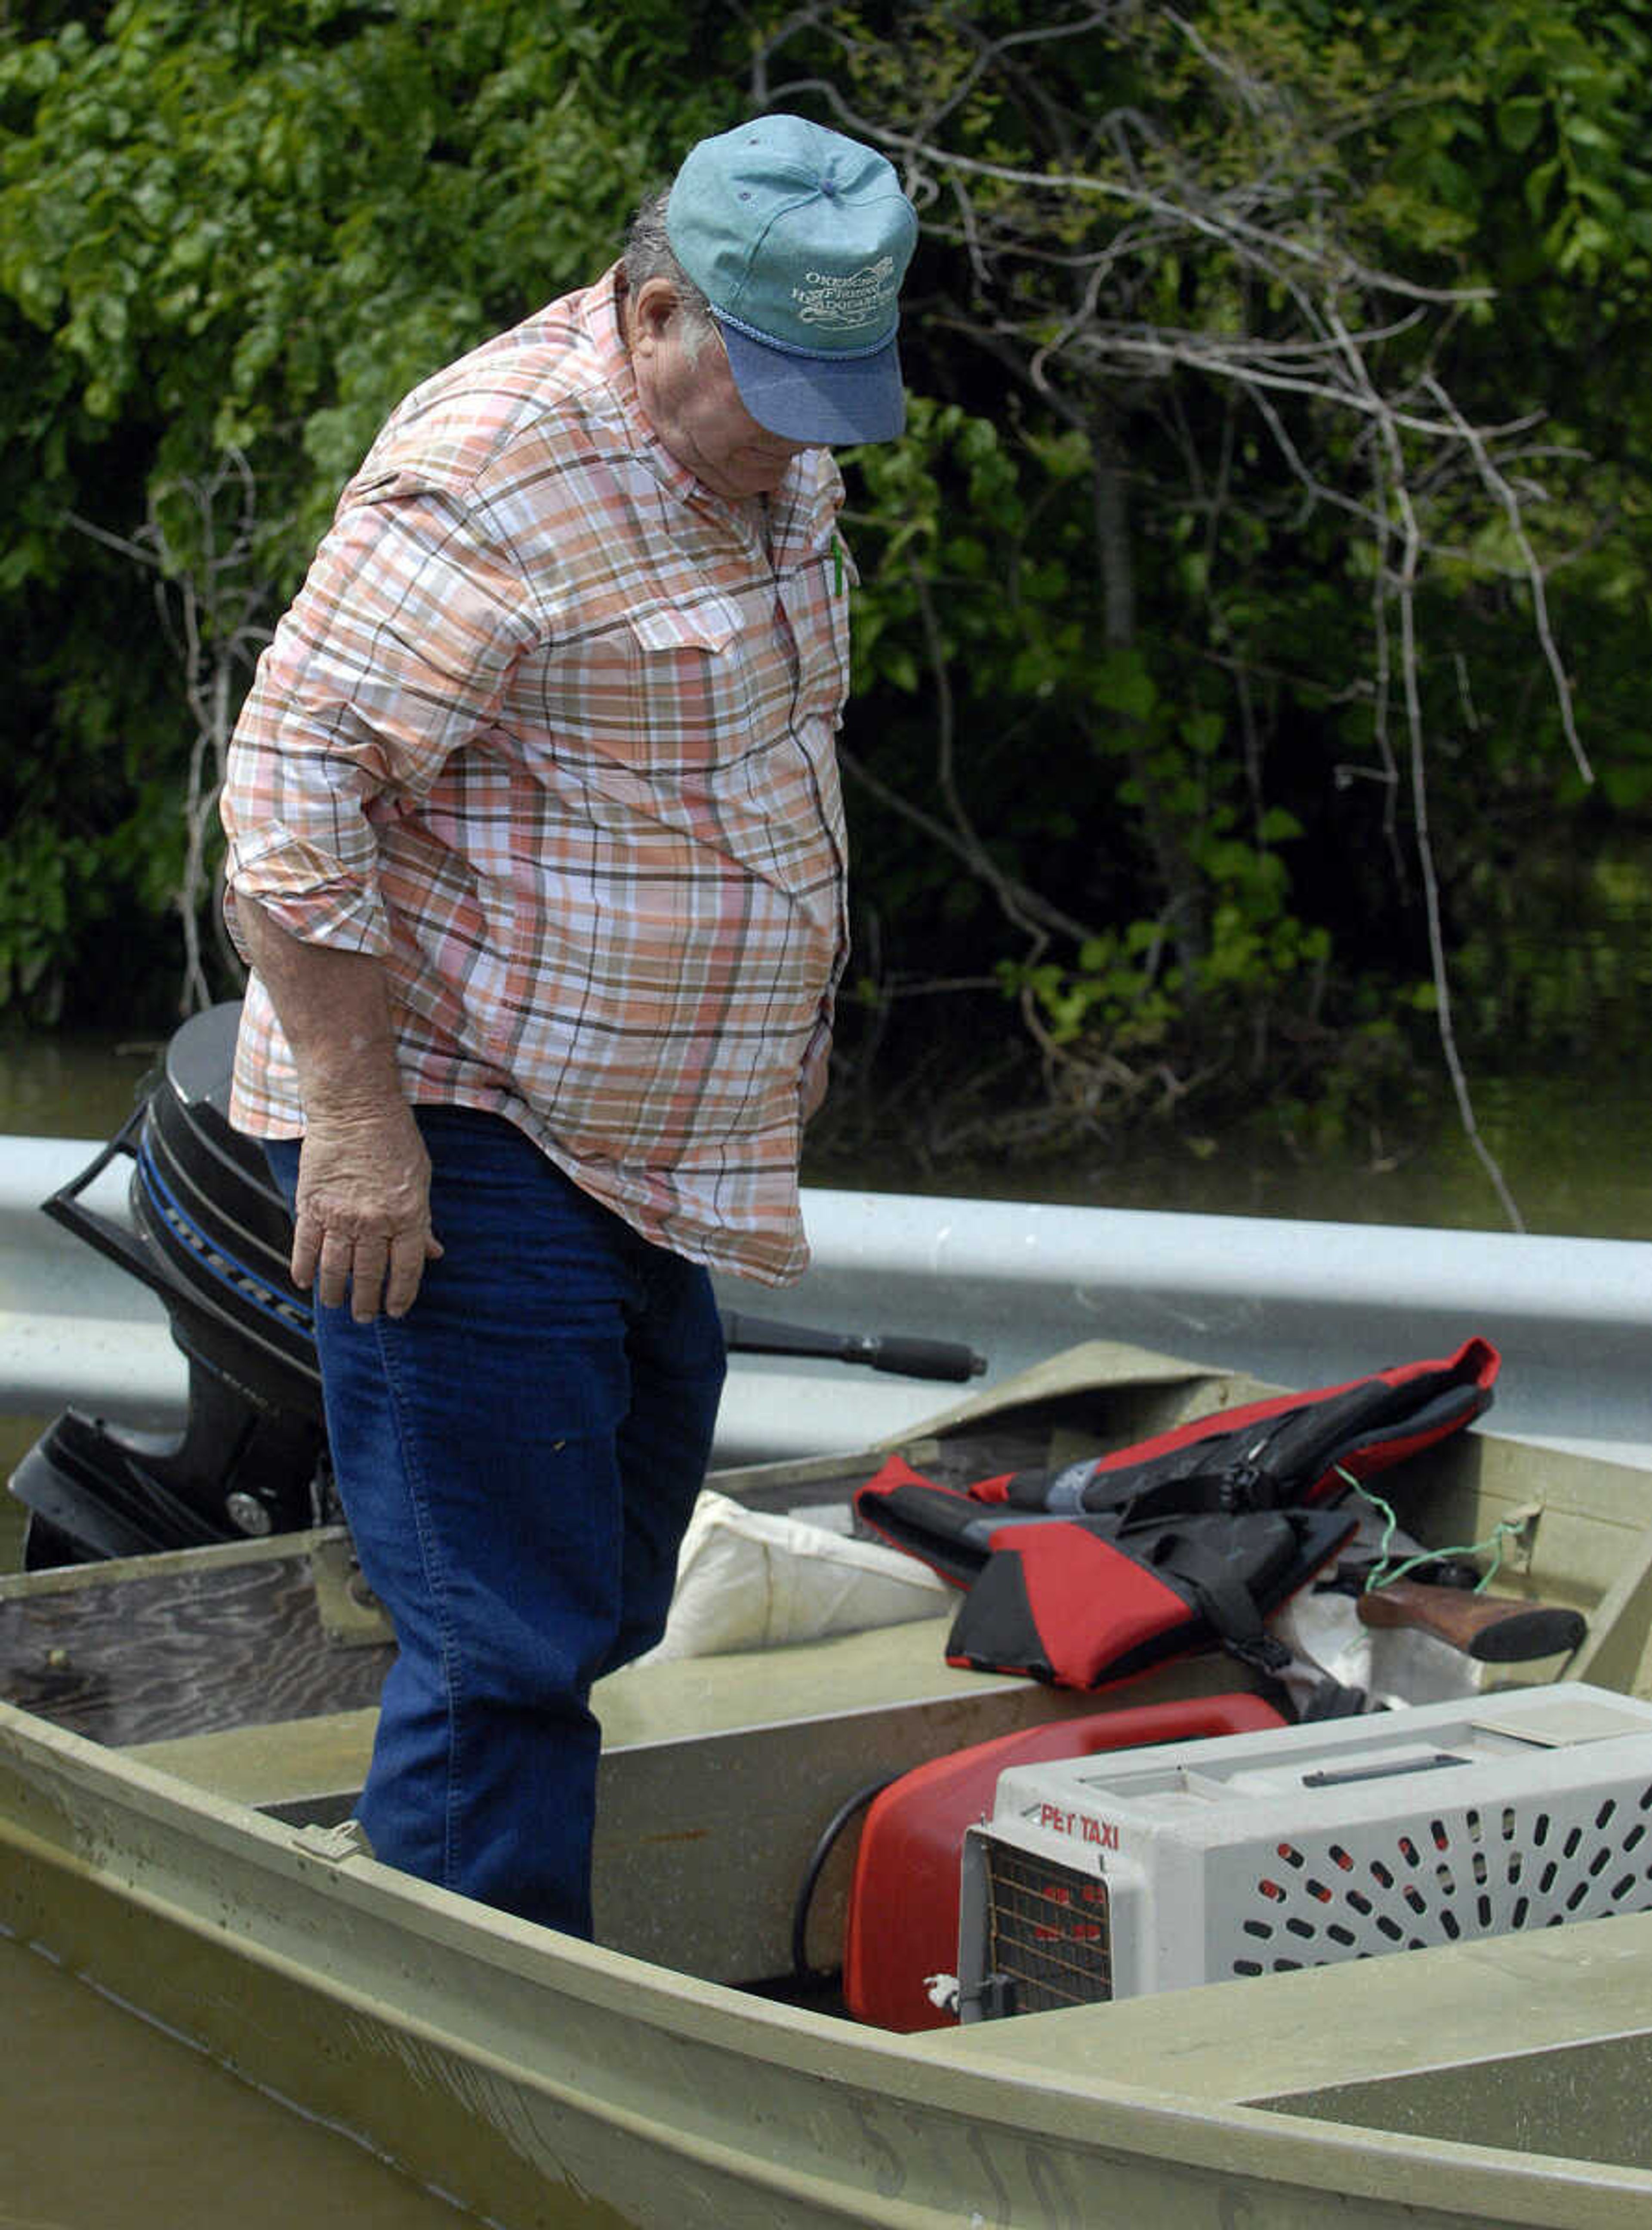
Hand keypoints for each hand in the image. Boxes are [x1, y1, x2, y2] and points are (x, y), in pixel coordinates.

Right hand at [291, 1099, 442, 1320]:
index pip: (406, 1269)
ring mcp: (341, 1215)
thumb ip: (423, 1220)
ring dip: (335, 1293)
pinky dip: (303, 1267)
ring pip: (336, 1268)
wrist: (356, 1108)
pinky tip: (304, 1282)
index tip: (396, 1310)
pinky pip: (305, 1246)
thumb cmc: (394, 1139)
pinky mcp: (312, 1205)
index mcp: (407, 1215)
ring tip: (336, 1305)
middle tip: (363, 1316)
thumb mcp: (420, 1180)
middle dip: (366, 1301)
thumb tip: (434, 1252)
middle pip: (369, 1274)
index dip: (400, 1295)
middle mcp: (374, 1221)